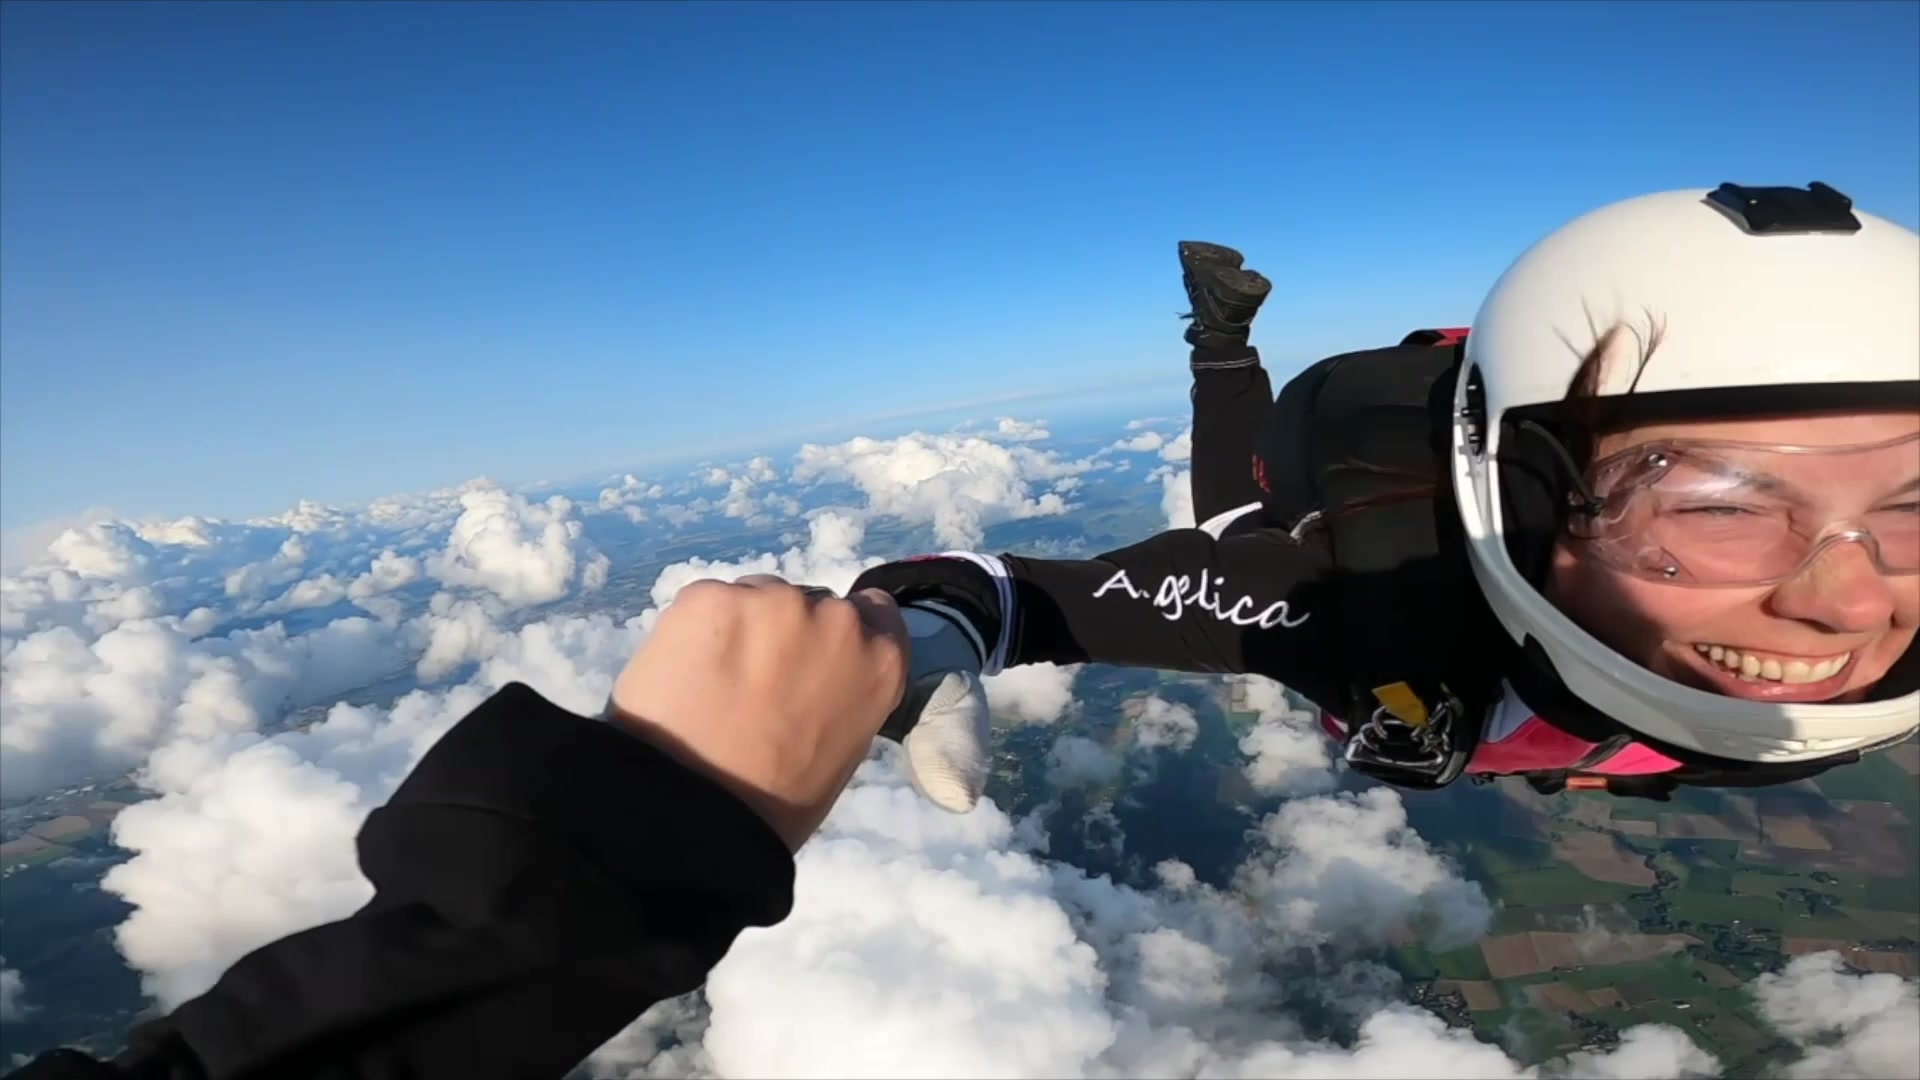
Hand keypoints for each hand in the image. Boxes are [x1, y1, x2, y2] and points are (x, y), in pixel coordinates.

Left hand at [606, 575, 909, 849]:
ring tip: (710, 682)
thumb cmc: (774, 805)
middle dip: (784, 632)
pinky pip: (706, 603)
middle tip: (751, 682)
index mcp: (880, 662)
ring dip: (740, 627)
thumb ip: (840, 695)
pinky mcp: (711, 597)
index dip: (837, 634)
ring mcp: (774, 601)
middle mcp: (837, 620)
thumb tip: (814, 681)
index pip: (874, 613)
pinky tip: (681, 675)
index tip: (810, 658)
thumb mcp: (838, 750)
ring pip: (756, 596)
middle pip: (810, 601)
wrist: (691, 814)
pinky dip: (693, 632)